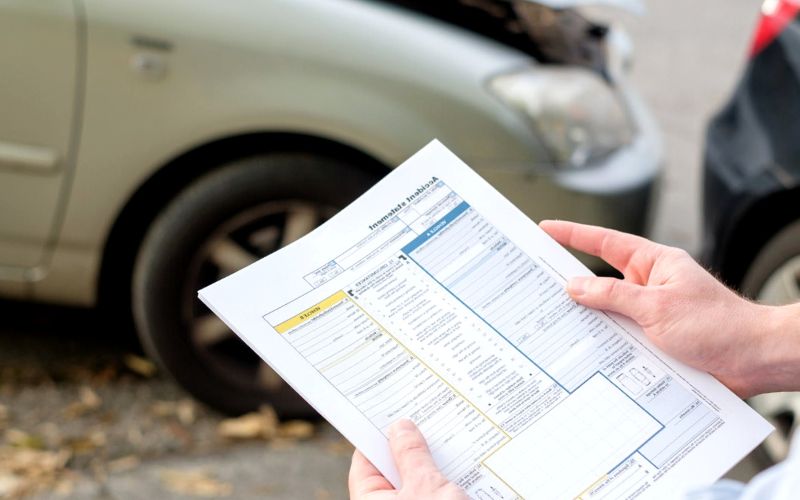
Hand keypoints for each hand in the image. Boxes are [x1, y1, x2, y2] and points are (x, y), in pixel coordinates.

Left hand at [349, 419, 465, 499]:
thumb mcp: (426, 485)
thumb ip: (412, 455)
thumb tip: (402, 427)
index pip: (365, 462)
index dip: (378, 435)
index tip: (391, 412)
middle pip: (393, 471)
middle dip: (410, 447)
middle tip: (424, 419)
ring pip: (416, 484)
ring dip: (432, 465)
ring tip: (448, 438)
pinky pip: (432, 494)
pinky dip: (445, 483)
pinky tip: (464, 465)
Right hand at [539, 220, 799, 397]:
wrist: (753, 360)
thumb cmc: (718, 325)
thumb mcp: (657, 307)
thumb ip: (613, 296)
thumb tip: (575, 286)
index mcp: (654, 264)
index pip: (605, 243)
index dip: (573, 234)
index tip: (546, 228)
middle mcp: (650, 285)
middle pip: (601, 279)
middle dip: (571, 281)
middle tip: (537, 280)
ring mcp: (651, 312)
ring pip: (608, 312)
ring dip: (590, 319)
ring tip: (558, 322)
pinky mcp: (654, 339)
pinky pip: (620, 336)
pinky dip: (605, 342)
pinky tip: (588, 352)